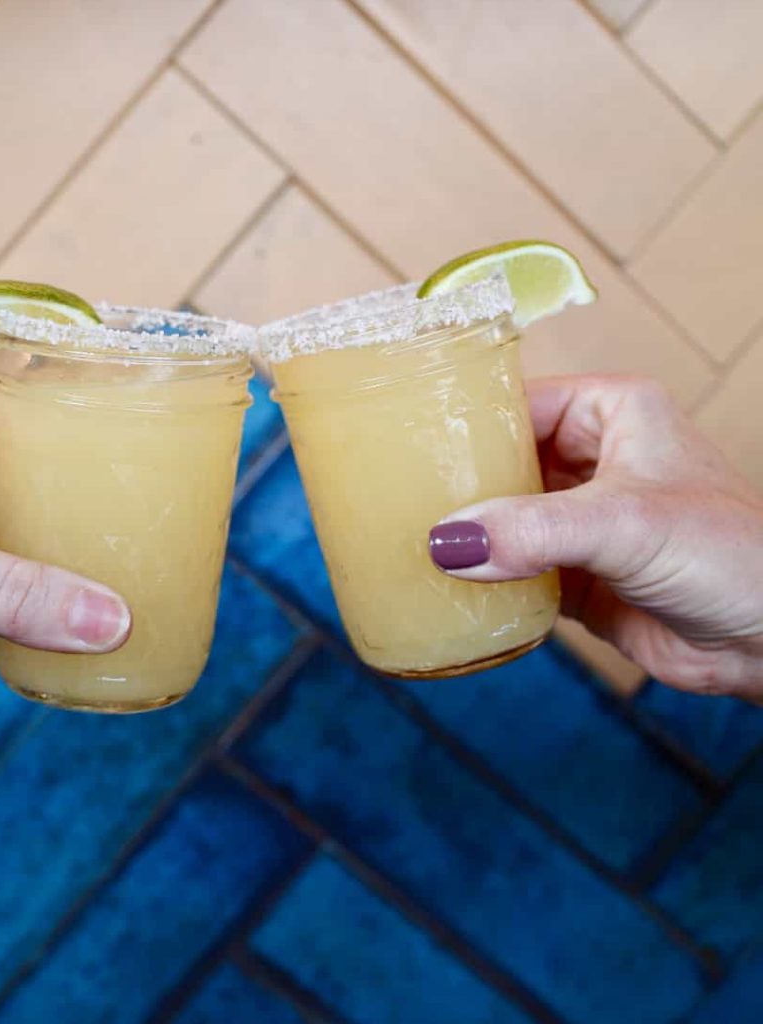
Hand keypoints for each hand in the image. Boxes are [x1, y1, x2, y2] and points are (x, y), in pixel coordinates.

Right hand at [428, 376, 762, 697]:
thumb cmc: (732, 554)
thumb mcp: (626, 524)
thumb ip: (534, 530)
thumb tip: (447, 544)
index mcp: (608, 412)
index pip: (516, 402)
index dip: (462, 421)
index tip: (404, 443)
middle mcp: (590, 459)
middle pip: (500, 460)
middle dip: (454, 483)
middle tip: (393, 499)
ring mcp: (578, 518)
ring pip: (501, 516)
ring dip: (464, 534)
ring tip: (402, 539)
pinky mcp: (573, 573)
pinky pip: (511, 566)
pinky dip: (481, 577)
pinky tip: (443, 583)